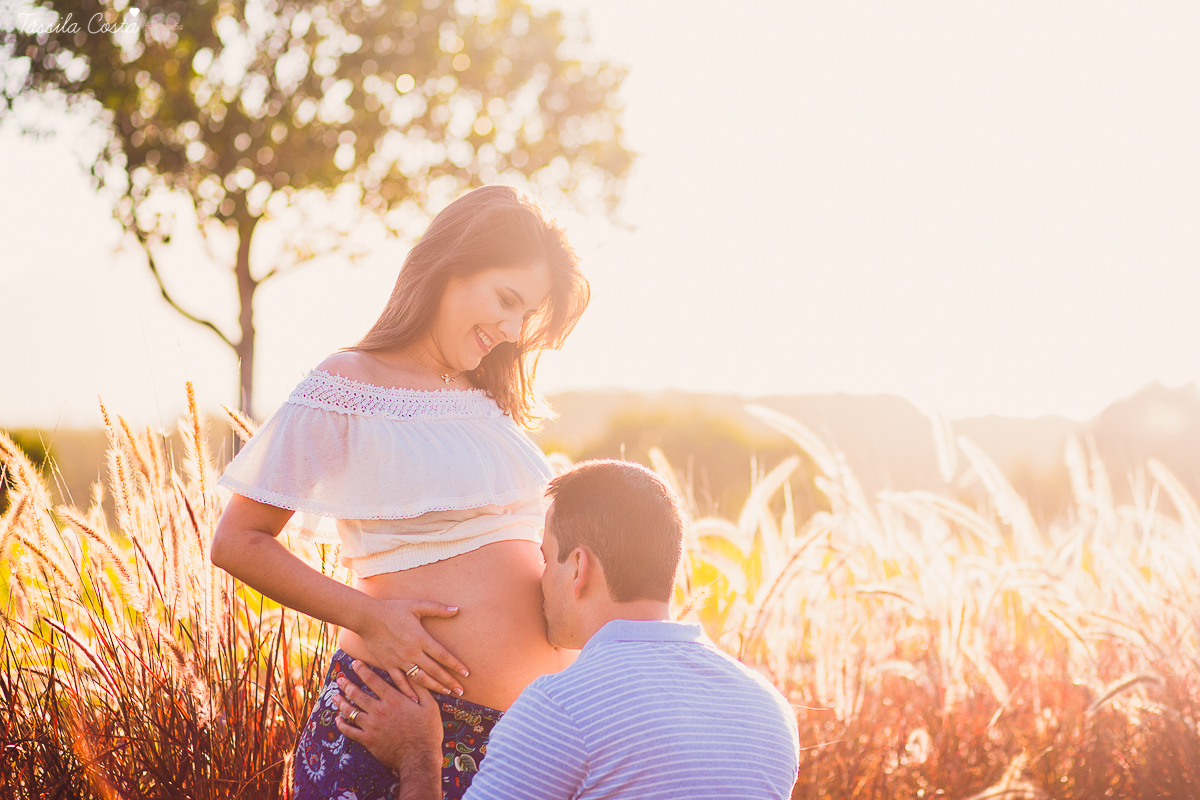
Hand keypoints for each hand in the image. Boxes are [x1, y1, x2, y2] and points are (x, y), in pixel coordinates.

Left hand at [334, 660, 442, 774]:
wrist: (419, 758)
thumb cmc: (427, 731)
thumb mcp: (430, 705)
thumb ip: (420, 688)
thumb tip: (414, 672)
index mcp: (393, 700)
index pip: (374, 680)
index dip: (362, 670)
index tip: (355, 663)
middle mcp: (379, 710)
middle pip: (358, 694)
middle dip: (347, 684)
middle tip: (339, 678)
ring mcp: (372, 726)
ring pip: (351, 711)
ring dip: (341, 702)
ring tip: (335, 696)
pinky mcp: (368, 740)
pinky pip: (350, 731)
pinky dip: (342, 725)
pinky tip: (338, 720)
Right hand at [357, 597, 470, 699]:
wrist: (367, 617)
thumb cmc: (393, 609)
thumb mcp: (417, 605)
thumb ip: (438, 609)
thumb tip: (457, 610)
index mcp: (421, 639)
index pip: (443, 656)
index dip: (456, 666)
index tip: (467, 674)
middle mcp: (412, 652)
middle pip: (435, 671)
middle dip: (449, 682)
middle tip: (461, 691)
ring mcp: (400, 661)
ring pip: (420, 679)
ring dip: (434, 687)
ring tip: (446, 693)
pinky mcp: (388, 665)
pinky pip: (400, 682)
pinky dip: (408, 691)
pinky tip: (416, 700)